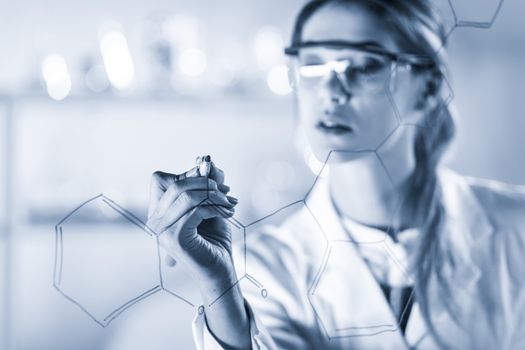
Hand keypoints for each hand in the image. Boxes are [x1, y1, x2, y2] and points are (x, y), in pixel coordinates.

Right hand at [146, 162, 238, 287]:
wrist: (220, 270)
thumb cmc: (214, 239)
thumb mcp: (212, 204)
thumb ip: (208, 183)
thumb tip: (208, 162)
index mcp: (158, 212)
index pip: (160, 179)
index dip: (187, 176)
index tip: (212, 183)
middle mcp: (154, 221)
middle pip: (175, 185)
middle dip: (205, 183)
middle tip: (226, 192)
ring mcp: (161, 231)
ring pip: (186, 196)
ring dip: (214, 196)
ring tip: (229, 204)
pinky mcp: (174, 237)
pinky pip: (195, 210)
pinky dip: (215, 207)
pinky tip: (227, 213)